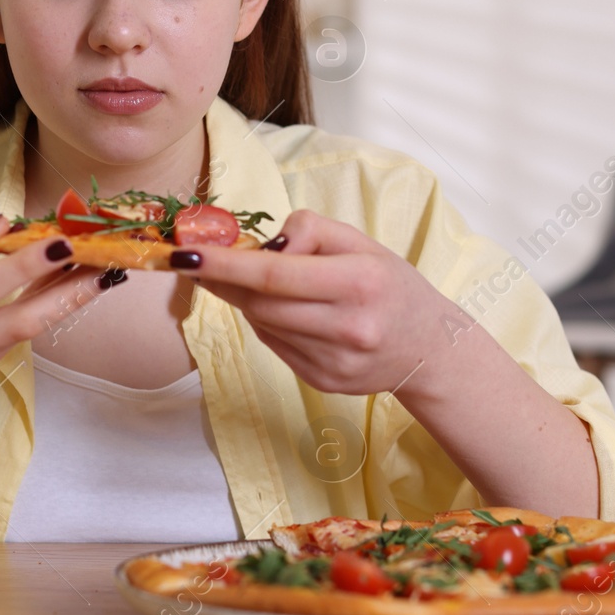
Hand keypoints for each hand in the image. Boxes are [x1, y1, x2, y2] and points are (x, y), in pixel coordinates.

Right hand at [0, 215, 113, 394]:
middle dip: (68, 293)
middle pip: (20, 321)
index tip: (62, 243)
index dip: (25, 266)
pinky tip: (61, 288)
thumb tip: (8, 225)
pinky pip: (14, 339)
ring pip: (24, 333)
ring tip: (96, 273)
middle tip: (105, 266)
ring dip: (62, 302)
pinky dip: (39, 313)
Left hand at [171, 209, 447, 395]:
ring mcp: (334, 361)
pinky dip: (269, 322)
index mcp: (360, 282)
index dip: (224, 265)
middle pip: (260, 303)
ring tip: (267, 284)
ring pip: (262, 324)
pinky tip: (290, 311)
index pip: (274, 274)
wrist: (429, 347)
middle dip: (227, 280)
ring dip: (250, 299)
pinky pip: (274, 345)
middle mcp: (348, 326)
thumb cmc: (390, 285)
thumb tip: (259, 247)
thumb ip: (308, 232)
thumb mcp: (361, 242)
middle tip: (209, 261)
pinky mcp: (322, 382)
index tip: (185, 255)